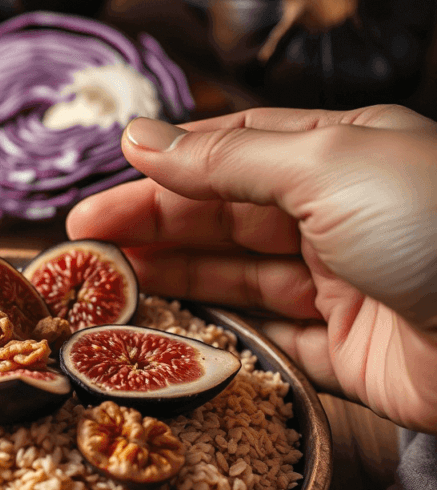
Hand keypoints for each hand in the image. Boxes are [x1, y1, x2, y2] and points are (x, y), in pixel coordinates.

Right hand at [66, 105, 436, 432]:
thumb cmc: (433, 225)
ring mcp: (341, 283)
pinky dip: (215, 328)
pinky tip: (168, 321)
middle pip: (225, 215)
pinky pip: (264, 334)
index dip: (168, 166)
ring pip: (237, 274)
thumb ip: (225, 158)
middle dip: (155, 223)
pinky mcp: (344, 351)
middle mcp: (339, 215)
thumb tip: (143, 138)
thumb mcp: (323, 164)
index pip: (234, 151)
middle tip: (87, 239)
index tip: (110, 179)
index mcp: (342, 153)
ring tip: (111, 277)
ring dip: (174, 272)